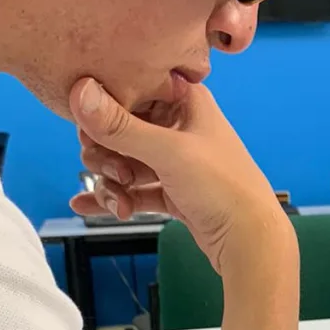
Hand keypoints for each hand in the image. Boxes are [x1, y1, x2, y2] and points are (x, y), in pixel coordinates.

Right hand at [68, 79, 293, 273]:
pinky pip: (134, 188)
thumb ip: (120, 126)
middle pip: (121, 128)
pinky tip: (88, 207)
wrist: (250, 240)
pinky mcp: (173, 190)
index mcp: (186, 101)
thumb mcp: (169, 152)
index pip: (132, 89)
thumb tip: (78, 92)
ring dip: (111, 181)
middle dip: (105, 153)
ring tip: (118, 203)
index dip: (105, 109)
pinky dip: (115, 197)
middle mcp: (180, 125)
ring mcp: (177, 160)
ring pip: (125, 161)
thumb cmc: (224, 188)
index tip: (88, 129)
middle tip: (112, 173)